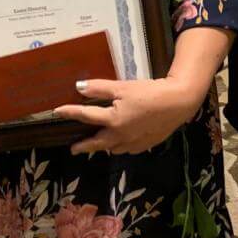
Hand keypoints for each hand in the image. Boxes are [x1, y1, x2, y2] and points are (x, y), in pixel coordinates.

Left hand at [55, 78, 205, 155]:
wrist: (179, 103)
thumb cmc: (150, 92)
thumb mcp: (122, 87)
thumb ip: (99, 88)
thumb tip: (79, 87)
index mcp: (113, 121)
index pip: (86, 116)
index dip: (70, 113)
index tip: (58, 112)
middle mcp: (120, 136)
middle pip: (97, 143)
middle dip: (85, 146)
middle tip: (74, 149)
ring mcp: (134, 143)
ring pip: (113, 148)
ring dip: (103, 147)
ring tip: (98, 144)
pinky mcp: (146, 144)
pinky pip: (128, 148)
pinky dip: (120, 146)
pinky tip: (121, 142)